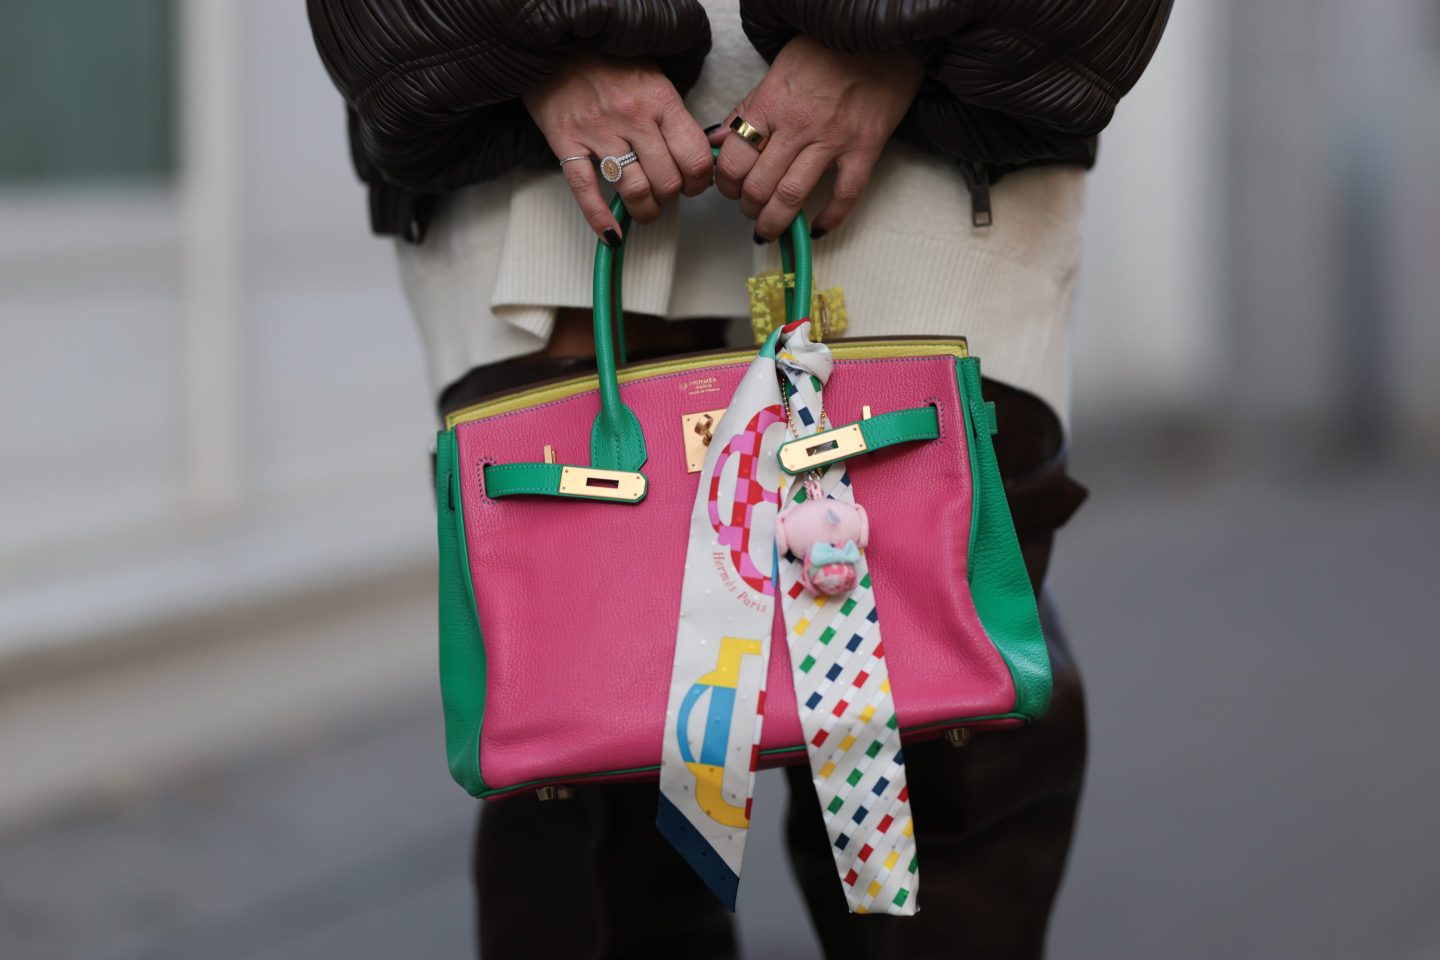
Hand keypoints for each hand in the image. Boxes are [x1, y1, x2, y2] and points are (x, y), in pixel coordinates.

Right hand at [524, 55, 713, 244]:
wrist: (558, 43)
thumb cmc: (610, 63)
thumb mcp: (655, 78)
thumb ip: (674, 117)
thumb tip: (698, 157)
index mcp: (660, 99)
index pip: (694, 158)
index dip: (698, 181)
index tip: (693, 184)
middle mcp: (632, 117)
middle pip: (667, 180)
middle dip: (671, 197)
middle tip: (666, 194)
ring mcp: (597, 131)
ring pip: (634, 190)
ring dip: (645, 210)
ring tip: (645, 209)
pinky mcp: (566, 143)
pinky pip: (586, 191)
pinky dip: (600, 218)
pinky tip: (611, 234)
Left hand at [712, 37, 922, 240]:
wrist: (878, 37)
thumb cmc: (826, 52)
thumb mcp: (777, 71)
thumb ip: (748, 108)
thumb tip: (720, 140)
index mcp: (771, 104)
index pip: (734, 160)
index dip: (725, 184)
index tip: (729, 190)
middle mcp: (798, 125)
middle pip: (758, 185)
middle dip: (747, 207)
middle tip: (749, 210)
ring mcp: (833, 139)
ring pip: (792, 197)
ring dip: (775, 221)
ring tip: (770, 228)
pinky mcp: (865, 148)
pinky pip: (844, 195)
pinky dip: (830, 218)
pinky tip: (818, 227)